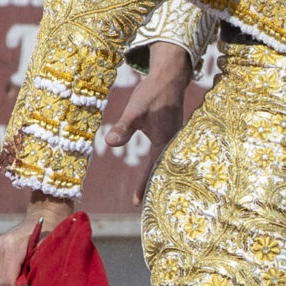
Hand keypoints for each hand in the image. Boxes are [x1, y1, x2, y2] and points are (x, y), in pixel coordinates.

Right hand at [0, 197, 75, 285]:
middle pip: (1, 284)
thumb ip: (39, 273)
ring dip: (12, 283)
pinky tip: (19, 267)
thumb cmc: (51, 235)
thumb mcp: (50, 253)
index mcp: (12, 247)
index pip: (7, 282)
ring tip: (26, 273)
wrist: (43, 215)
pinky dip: (9, 276)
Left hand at [101, 43, 192, 194]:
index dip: (142, 187)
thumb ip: (124, 127)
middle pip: (163, 171)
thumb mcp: (135, 109)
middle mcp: (172, 143)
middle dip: (154, 189)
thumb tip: (110, 143)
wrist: (170, 78)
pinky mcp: (174, 134)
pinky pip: (169, 156)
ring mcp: (175, 139)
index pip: (152, 169)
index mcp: (163, 141)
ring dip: (159, 179)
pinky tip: (158, 172)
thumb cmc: (151, 93)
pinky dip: (163, 167)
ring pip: (167, 164)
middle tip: (145, 207)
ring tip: (152, 195)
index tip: (135, 203)